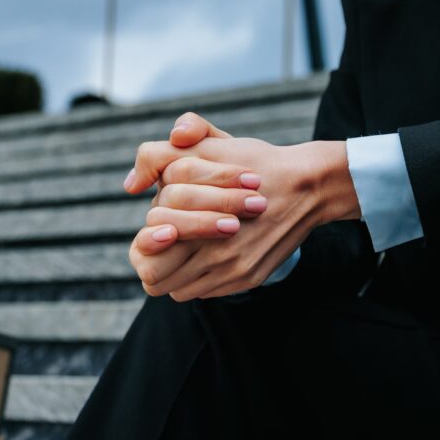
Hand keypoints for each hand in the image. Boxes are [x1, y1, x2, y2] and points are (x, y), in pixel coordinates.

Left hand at [126, 135, 360, 299]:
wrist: (308, 185)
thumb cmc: (255, 162)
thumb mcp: (207, 147)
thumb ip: (159, 155)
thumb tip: (131, 185)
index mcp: (197, 222)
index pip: (145, 257)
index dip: (143, 245)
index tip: (156, 230)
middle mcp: (214, 254)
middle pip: (157, 281)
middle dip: (154, 262)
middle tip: (163, 244)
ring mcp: (233, 271)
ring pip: (180, 291)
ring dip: (177, 272)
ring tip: (185, 248)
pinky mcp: (249, 278)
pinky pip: (207, 292)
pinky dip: (201, 278)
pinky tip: (208, 254)